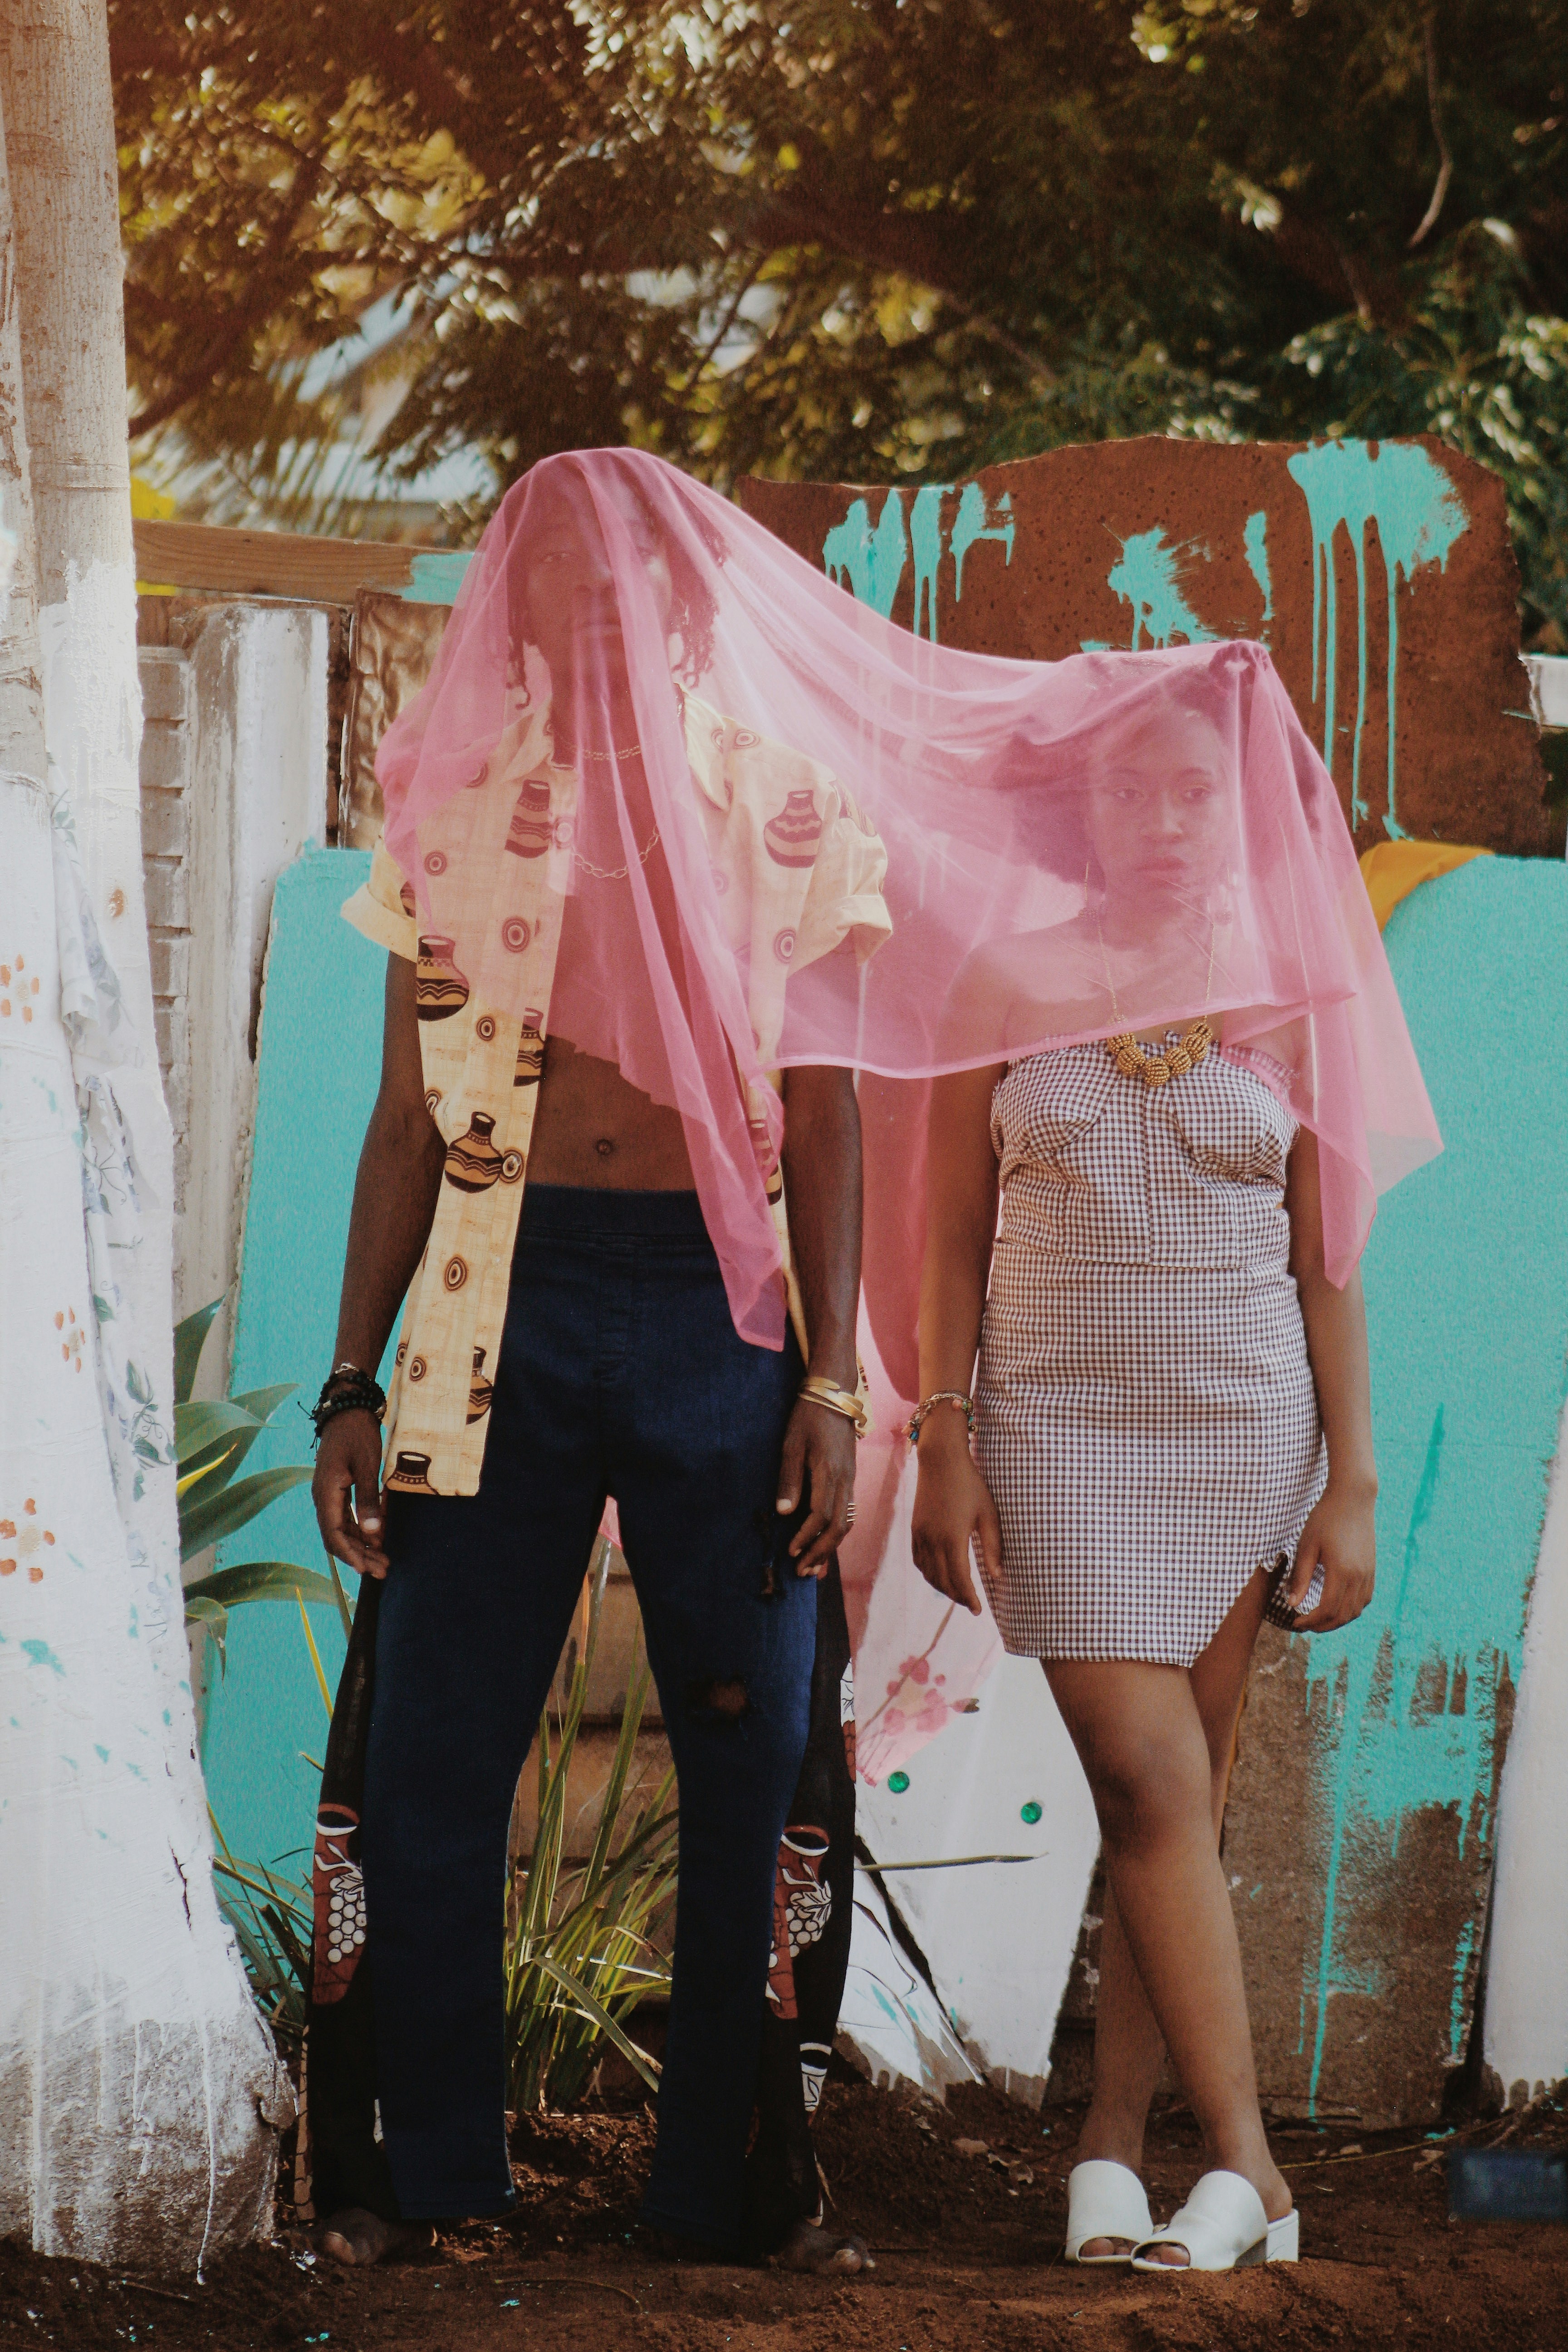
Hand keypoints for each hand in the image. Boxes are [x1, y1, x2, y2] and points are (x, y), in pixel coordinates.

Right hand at [312, 1410, 389, 1580]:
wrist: (347, 1410)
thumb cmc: (357, 1434)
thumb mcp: (366, 1465)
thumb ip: (368, 1499)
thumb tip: (372, 1533)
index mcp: (326, 1493)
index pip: (333, 1533)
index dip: (349, 1554)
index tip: (366, 1568)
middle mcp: (323, 1498)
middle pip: (337, 1536)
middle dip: (358, 1555)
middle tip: (382, 1570)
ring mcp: (328, 1495)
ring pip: (342, 1530)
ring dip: (361, 1546)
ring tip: (383, 1560)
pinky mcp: (337, 1491)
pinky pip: (345, 1518)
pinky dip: (360, 1531)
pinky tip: (377, 1540)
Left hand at [776, 1396, 856, 1576]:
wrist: (834, 1395)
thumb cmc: (808, 1417)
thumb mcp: (791, 1443)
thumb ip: (789, 1478)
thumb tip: (784, 1513)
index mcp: (829, 1472)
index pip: (821, 1515)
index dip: (807, 1537)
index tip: (792, 1551)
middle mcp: (845, 1480)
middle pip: (839, 1526)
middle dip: (821, 1552)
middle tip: (803, 1572)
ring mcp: (850, 1480)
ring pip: (846, 1522)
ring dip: (831, 1547)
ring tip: (815, 1567)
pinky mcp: (849, 1478)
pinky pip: (847, 1512)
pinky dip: (837, 1532)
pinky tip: (826, 1543)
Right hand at [910, 1421, 998, 1616]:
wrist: (941, 1461)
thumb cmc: (970, 1485)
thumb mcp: (988, 1514)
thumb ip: (992, 1547)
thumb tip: (997, 1576)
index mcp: (953, 1538)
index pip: (959, 1580)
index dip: (969, 1598)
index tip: (979, 1611)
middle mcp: (932, 1540)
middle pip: (942, 1581)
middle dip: (957, 1596)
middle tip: (971, 1605)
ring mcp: (920, 1534)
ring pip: (928, 1573)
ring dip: (942, 1587)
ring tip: (958, 1592)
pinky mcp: (915, 1528)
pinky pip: (918, 1560)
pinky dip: (928, 1573)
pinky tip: (939, 1574)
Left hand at [1286, 1477, 1375, 1632]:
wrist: (1353, 1498)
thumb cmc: (1325, 1519)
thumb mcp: (1306, 1546)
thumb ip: (1300, 1577)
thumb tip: (1292, 1604)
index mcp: (1342, 1572)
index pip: (1327, 1610)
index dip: (1310, 1622)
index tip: (1295, 1623)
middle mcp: (1359, 1577)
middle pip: (1343, 1615)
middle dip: (1322, 1626)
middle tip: (1304, 1625)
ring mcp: (1369, 1574)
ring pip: (1356, 1611)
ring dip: (1337, 1620)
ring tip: (1318, 1619)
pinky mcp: (1372, 1569)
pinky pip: (1364, 1599)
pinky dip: (1350, 1609)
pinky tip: (1337, 1607)